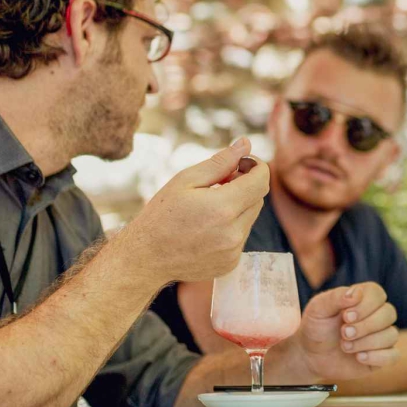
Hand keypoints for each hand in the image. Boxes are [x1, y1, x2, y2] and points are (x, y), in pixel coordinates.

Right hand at [123, 138, 269, 285]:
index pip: (261, 181)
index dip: (256, 166)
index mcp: (223, 208)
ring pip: (250, 217)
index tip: (241, 162)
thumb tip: (246, 144)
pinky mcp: (231, 263)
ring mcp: (233, 251)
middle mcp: (233, 233)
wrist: (146, 258)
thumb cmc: (161, 215)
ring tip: (208, 207)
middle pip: (257, 198)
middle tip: (219, 182)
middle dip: (244, 185)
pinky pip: (241, 237)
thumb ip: (220, 162)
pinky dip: (231, 227)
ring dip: (238, 207)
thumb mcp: (186, 180)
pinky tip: (206, 228)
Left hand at [296, 282, 399, 380]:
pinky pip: (393, 356)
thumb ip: (336, 297)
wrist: (311, 355)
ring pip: (391, 335)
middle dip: (366, 325)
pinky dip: (377, 357)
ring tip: (345, 346)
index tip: (346, 316)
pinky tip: (359, 357)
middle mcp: (377, 315)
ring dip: (367, 342)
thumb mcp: (318, 308)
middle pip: (389, 313)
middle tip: (344, 333)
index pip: (378, 294)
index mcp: (363, 298)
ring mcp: (381, 336)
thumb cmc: (316, 327)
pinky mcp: (382, 356)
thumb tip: (357, 293)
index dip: (366, 305)